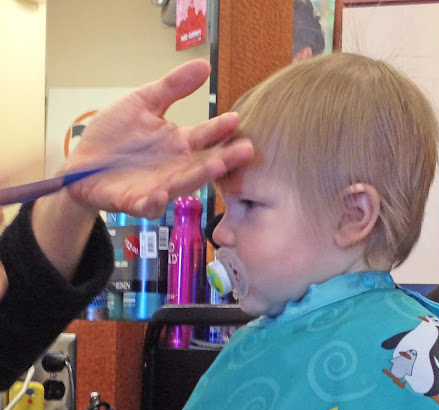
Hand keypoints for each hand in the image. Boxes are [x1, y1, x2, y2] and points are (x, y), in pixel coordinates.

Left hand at [65, 59, 253, 217]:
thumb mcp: (143, 103)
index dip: (220, 129)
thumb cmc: (115, 135)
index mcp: (179, 143)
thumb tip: (204, 66)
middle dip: (224, 158)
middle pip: (203, 163)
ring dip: (200, 176)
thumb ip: (173, 88)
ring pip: (183, 184)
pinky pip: (149, 205)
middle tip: (245, 149)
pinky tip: (162, 193)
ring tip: (216, 166)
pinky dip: (155, 202)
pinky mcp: (136, 202)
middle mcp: (175, 167)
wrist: (82, 163)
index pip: (205, 136)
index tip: (235, 119)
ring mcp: (158, 186)